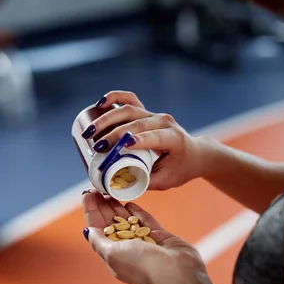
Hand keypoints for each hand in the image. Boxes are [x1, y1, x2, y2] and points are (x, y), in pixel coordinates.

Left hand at [82, 191, 205, 283]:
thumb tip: (88, 231)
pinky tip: (130, 203)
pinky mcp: (159, 237)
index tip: (87, 194)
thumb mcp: (112, 253)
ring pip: (128, 220)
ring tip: (112, 190)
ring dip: (118, 206)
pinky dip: (137, 212)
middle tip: (98, 188)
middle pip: (111, 222)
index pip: (97, 228)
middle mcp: (126, 248)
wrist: (173, 272)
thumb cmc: (141, 265)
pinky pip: (146, 221)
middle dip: (103, 205)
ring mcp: (143, 242)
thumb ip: (99, 241)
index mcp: (113, 254)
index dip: (91, 211)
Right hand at [83, 91, 204, 189]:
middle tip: (96, 146)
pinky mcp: (146, 112)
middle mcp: (164, 122)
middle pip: (136, 123)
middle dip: (114, 133)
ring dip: (107, 118)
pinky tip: (101, 102)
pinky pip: (130, 99)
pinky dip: (115, 97)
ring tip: (89, 130)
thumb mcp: (165, 181)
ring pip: (130, 110)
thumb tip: (113, 186)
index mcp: (173, 138)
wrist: (194, 154)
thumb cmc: (180, 169)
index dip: (139, 140)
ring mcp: (154, 114)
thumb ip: (143, 182)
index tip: (122, 146)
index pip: (154, 136)